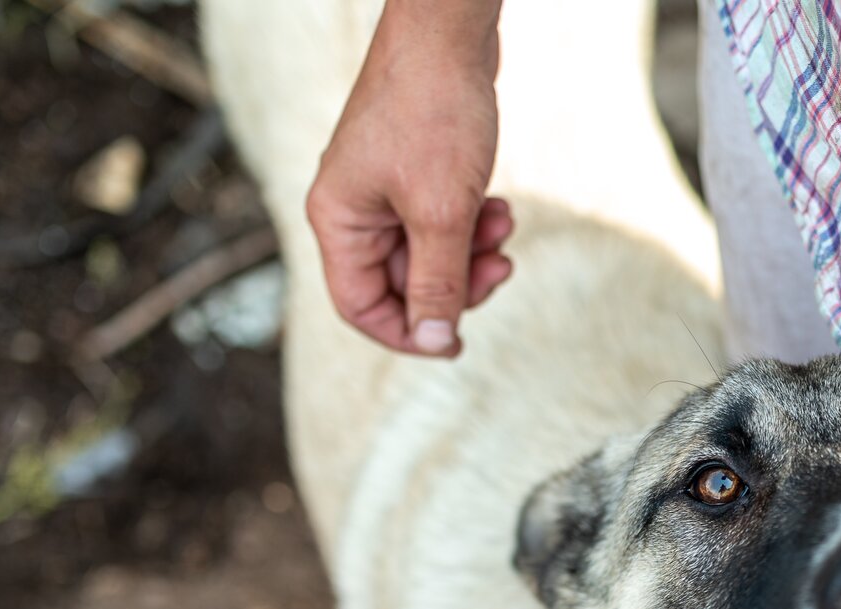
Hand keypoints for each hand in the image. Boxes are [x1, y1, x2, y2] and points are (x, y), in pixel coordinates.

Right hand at [307, 1, 512, 355]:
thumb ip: (438, 282)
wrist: (448, 34)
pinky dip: (473, 223)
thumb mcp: (441, 212)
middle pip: (402, 284)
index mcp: (339, 221)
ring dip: (472, 253)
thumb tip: (433, 340)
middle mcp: (354, 208)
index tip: (456, 341)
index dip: (408, 333)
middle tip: (500, 268)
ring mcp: (384, 190)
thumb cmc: (434, 113)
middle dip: (456, 283)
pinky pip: (442, 221)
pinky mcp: (415, 172)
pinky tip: (499, 205)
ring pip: (430, 254)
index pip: (361, 307)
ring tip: (501, 225)